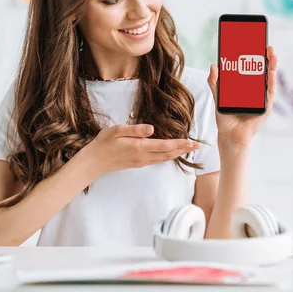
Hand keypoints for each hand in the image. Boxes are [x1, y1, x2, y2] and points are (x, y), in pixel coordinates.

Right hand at [83, 124, 199, 173]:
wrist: (94, 161)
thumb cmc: (103, 143)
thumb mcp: (117, 131)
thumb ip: (135, 130)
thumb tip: (152, 128)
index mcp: (139, 147)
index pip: (165, 146)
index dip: (180, 144)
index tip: (192, 142)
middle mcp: (143, 157)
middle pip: (168, 154)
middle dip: (183, 149)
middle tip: (197, 146)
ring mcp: (141, 162)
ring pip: (164, 159)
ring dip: (177, 154)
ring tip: (188, 149)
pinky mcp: (138, 164)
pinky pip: (157, 161)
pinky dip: (168, 157)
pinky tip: (171, 154)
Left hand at [207, 46, 277, 147]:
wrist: (229, 135)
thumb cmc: (225, 117)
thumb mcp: (218, 96)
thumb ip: (215, 82)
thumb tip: (213, 65)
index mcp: (247, 89)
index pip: (254, 71)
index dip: (257, 58)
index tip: (257, 45)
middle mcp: (256, 93)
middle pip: (264, 73)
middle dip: (267, 59)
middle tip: (267, 46)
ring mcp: (262, 100)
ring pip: (270, 80)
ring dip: (272, 66)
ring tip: (272, 54)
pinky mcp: (265, 108)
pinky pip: (270, 92)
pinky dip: (272, 81)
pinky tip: (271, 71)